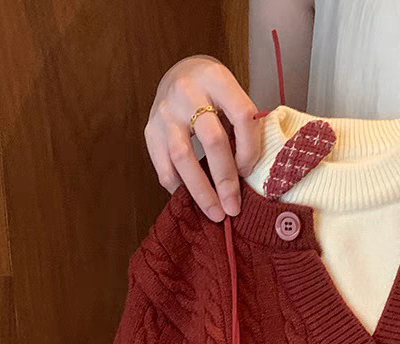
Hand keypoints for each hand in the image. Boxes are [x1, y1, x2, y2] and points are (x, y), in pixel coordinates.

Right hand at [145, 55, 261, 219]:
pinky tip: (192, 200)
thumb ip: (241, 127)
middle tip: (234, 208)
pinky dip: (179, 188)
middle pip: (212, 140)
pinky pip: (164, 168)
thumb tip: (248, 175)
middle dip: (226, 179)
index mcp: (217, 79)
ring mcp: (165, 112)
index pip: (242, 116)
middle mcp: (188, 93)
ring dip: (201, 191)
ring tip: (215, 213)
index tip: (249, 171)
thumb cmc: (213, 92)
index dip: (250, 148)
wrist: (178, 73)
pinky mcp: (150, 130)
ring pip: (183, 157)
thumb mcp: (232, 95)